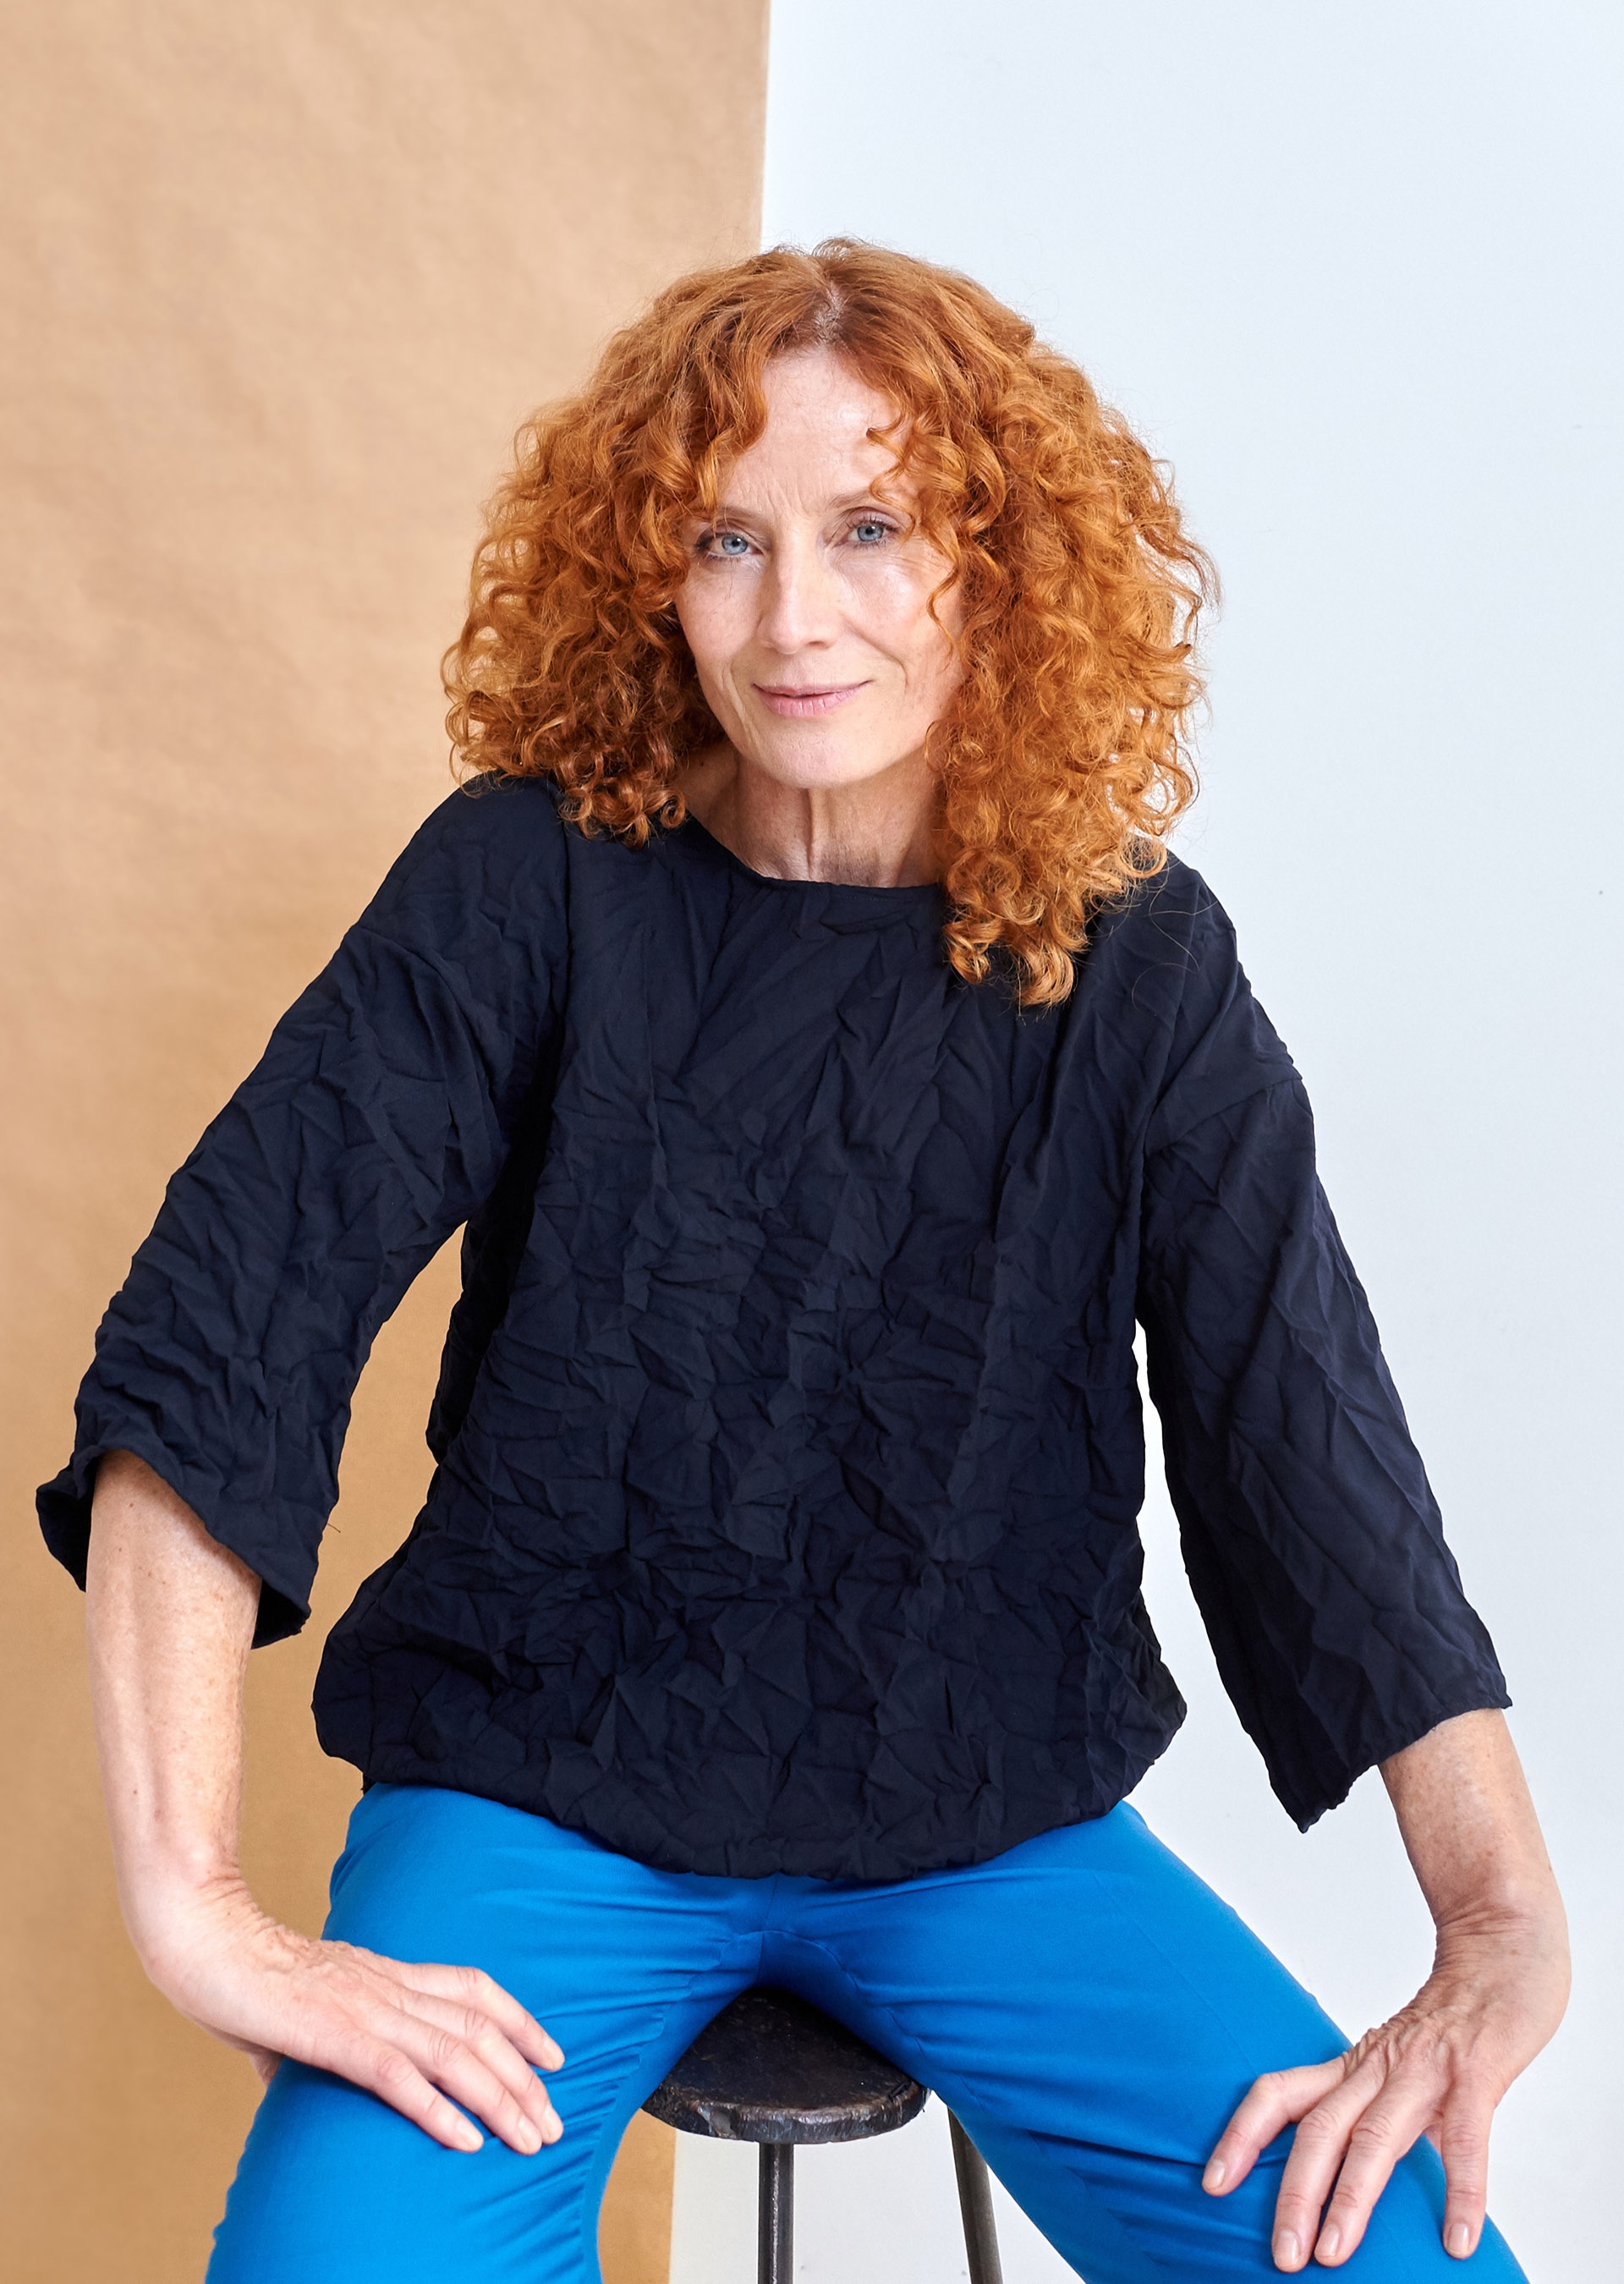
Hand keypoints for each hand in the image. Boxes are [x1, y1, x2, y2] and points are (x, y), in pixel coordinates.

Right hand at [138, 1869, 564, 2154]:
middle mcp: (385, 1986)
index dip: (519, 2020)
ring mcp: (363, 2008)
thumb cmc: (238, 1978)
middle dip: (523, 2079)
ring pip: (452, 2053)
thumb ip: (309, 2044)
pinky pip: (397, 2076)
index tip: (553, 2056)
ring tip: (530, 2139)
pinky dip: (437, 2109)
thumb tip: (289, 2077)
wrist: (202, 1942)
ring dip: (499, 2100)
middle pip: (476, 2027)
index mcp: (383, 1974)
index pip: (471, 1987)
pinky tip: (465, 2140)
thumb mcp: (293, 2014)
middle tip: (553, 2123)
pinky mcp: (332, 2034)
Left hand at [1203, 1909, 1568, 2267]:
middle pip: (1320, 2129)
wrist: (1500, 1954)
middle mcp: (1378, 2067)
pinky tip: (1458, 2240)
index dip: (1242, 2136)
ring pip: (1375, 2137)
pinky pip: (1464, 2138)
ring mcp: (1425, 2070)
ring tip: (1333, 2254)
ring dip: (1352, 2199)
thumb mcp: (1394, 2062)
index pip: (1278, 2094)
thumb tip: (1355, 2179)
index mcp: (1352, 2066)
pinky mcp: (1475, 2075)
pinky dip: (1462, 2192)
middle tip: (1283, 2256)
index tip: (1213, 2183)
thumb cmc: (1448, 2021)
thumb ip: (1375, 2111)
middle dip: (1296, 2194)